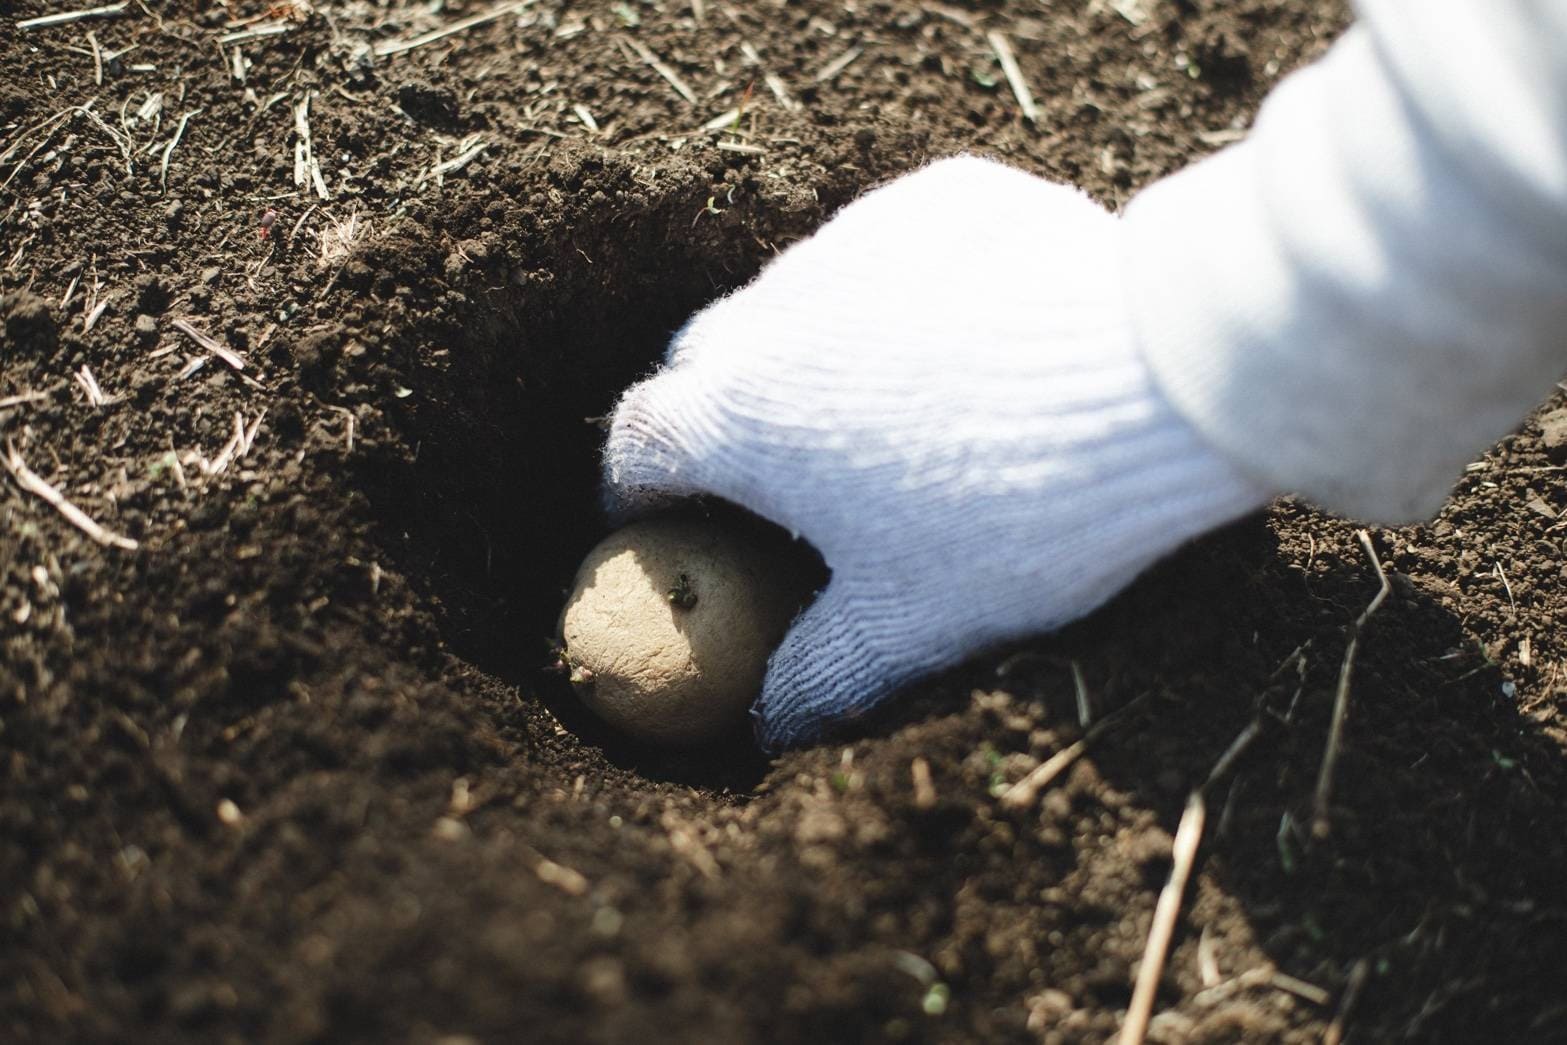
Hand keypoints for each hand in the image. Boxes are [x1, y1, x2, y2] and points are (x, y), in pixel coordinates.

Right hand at [603, 157, 1269, 750]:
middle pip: (701, 362)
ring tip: (881, 416)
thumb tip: (769, 726)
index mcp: (736, 417)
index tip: (660, 525)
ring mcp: (857, 242)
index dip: (636, 493)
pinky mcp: (941, 200)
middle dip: (716, 419)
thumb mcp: (908, 626)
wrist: (1162, 384)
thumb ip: (815, 678)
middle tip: (773, 481)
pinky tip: (958, 346)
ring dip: (807, 354)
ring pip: (796, 300)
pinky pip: (886, 252)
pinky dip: (894, 298)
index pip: (636, 444)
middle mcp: (772, 311)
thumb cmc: (1015, 519)